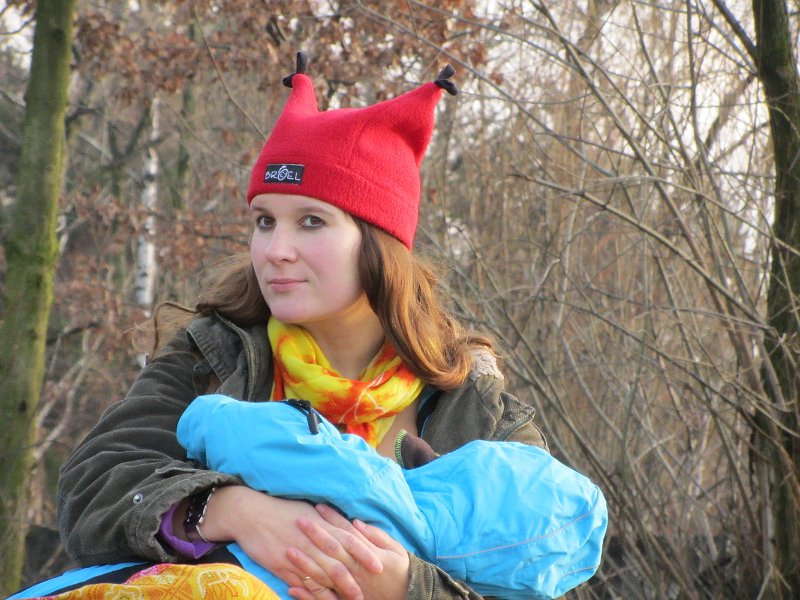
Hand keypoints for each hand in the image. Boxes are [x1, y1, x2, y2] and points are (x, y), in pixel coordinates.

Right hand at [199, 486, 381, 598]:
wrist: (250, 512)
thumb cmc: (282, 509)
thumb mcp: (309, 510)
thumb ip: (329, 522)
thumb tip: (349, 527)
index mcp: (321, 525)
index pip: (349, 541)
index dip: (364, 554)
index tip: (379, 566)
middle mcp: (312, 541)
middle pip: (337, 564)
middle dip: (352, 581)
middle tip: (365, 594)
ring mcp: (296, 554)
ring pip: (320, 578)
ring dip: (334, 593)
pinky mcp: (280, 565)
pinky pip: (299, 583)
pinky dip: (310, 594)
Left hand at [286, 504, 409, 599]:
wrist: (407, 597)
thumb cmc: (401, 571)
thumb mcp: (395, 550)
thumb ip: (376, 536)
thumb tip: (356, 522)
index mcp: (367, 555)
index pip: (346, 533)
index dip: (332, 519)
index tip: (318, 506)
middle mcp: (355, 570)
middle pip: (331, 550)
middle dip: (315, 534)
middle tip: (299, 520)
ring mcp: (347, 586)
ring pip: (323, 574)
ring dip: (305, 562)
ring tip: (288, 550)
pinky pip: (322, 599)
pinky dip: (307, 594)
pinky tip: (291, 586)